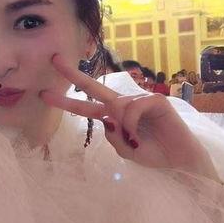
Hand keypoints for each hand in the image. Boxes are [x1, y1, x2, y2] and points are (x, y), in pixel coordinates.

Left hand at [40, 55, 220, 182]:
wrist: (179, 162)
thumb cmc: (153, 155)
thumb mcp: (125, 151)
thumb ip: (112, 137)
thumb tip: (107, 119)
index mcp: (112, 117)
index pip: (84, 107)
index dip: (65, 101)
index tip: (44, 95)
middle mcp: (122, 105)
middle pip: (93, 86)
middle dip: (73, 73)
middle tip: (53, 60)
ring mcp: (138, 100)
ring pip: (116, 105)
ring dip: (123, 127)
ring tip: (136, 141)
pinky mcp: (154, 100)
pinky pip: (133, 107)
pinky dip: (132, 122)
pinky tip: (141, 133)